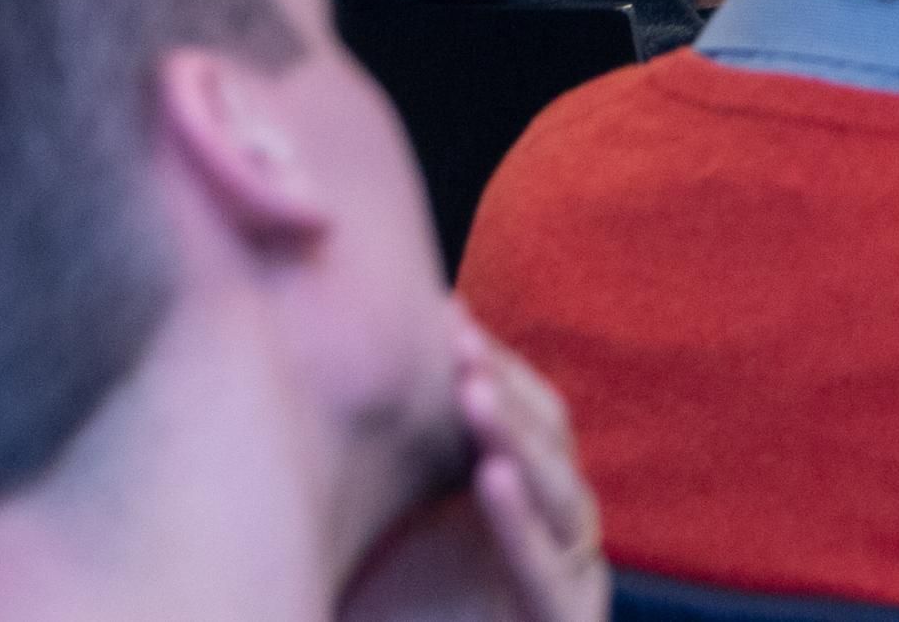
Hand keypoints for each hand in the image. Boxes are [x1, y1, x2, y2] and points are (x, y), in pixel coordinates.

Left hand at [340, 318, 608, 621]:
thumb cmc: (390, 613)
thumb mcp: (381, 533)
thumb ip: (381, 466)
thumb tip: (329, 356)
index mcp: (522, 501)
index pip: (526, 409)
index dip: (492, 359)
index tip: (442, 308)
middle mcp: (558, 535)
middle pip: (550, 438)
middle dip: (502, 384)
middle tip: (454, 334)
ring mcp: (569, 586)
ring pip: (560, 495)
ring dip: (514, 440)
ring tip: (470, 391)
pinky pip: (549, 575)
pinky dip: (520, 525)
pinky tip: (492, 478)